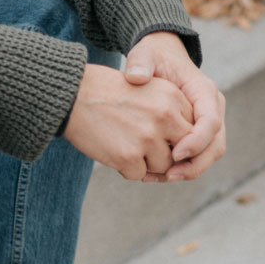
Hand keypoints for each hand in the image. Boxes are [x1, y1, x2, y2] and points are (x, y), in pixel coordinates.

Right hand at [64, 65, 193, 181]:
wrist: (72, 94)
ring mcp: (147, 137)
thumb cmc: (110, 93)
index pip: (192, 131)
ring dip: (147, 163)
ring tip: (127, 145)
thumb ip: (173, 112)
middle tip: (147, 148)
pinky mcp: (129, 156)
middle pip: (183, 151)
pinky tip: (114, 150)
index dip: (178, 139)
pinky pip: (139, 174)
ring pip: (164, 166)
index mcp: (173, 96)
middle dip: (168, 154)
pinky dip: (127, 168)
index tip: (163, 137)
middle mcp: (165, 116)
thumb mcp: (148, 88)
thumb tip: (189, 148)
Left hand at [124, 31, 225, 180]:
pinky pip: (197, 156)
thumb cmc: (154, 57)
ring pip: (210, 155)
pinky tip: (157, 174)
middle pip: (216, 145)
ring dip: (189, 171)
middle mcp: (213, 109)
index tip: (175, 154)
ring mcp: (209, 123)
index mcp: (205, 91)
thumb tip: (136, 77)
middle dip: (196, 164)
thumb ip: (140, 62)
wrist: (162, 59)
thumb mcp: (145, 54)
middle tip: (169, 176)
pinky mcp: (200, 134)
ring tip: (160, 178)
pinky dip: (181, 168)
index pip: (211, 122)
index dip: (197, 141)